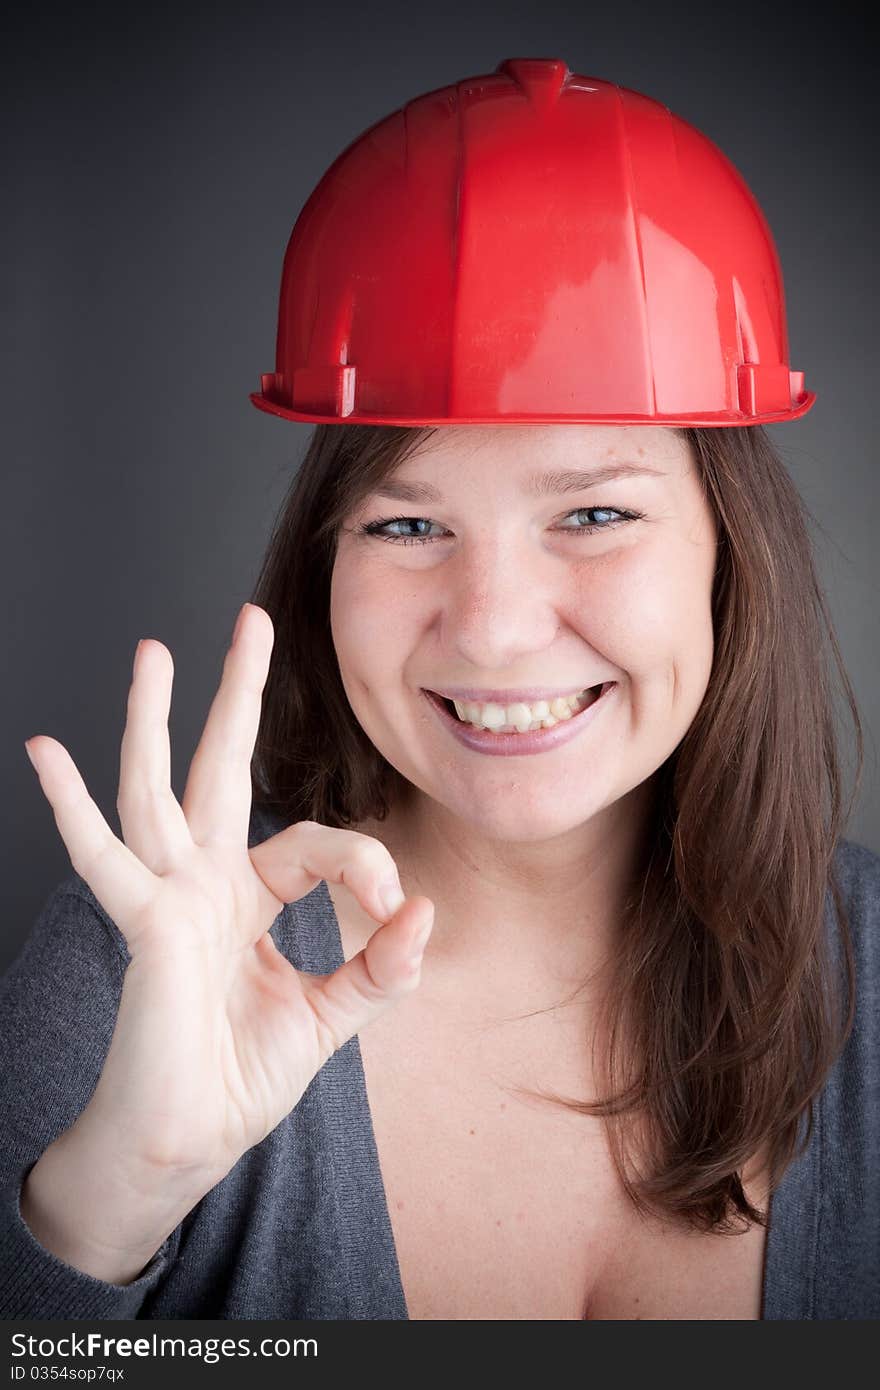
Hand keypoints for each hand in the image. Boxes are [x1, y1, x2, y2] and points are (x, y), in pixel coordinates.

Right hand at [24, 603, 433, 1190]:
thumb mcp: (330, 1017)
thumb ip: (379, 969)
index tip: (397, 913)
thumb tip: (426, 913)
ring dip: (152, 719)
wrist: (187, 1143)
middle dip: (236, 695)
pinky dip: (71, 807)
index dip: (366, 867)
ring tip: (151, 652)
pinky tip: (47, 754)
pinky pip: (103, 859)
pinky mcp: (145, 926)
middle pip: (222, 769)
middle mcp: (205, 884)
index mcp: (249, 897)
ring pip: (157, 790)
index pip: (314, 844)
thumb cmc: (242, 1077)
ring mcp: (169, 898)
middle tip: (249, 623)